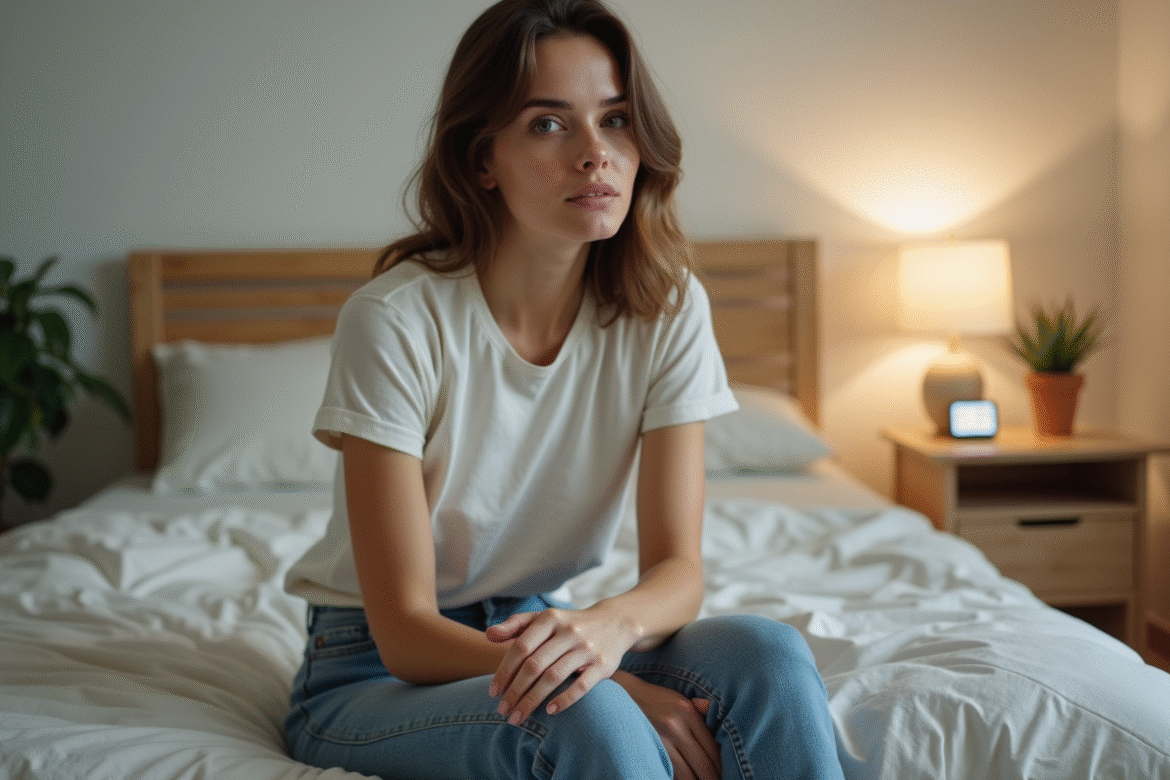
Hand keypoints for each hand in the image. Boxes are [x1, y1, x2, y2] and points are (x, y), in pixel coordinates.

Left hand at [486, 606, 636, 724]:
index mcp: (550, 619)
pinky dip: (564, 700)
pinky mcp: (603, 665)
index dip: (504, 671)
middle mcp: (568, 632)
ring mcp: (586, 648)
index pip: (521, 647)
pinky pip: (581, 686)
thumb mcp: (544, 619)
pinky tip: (549, 711)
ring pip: (554, 677)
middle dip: (515, 691)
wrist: (614, 623)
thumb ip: (516, 625)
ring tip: (518, 717)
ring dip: (532, 700)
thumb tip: (488, 635)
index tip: (493, 692)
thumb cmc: (568, 625)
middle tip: (503, 711)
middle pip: (534, 665)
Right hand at [613, 671, 720, 779]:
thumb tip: (711, 709)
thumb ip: (699, 708)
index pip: (713, 749)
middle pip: (703, 765)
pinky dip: (678, 779)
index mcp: (687, 712)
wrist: (620, 696)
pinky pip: (668, 773)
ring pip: (687, 775)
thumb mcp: (678, 698)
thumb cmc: (653, 700)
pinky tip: (683, 779)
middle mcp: (675, 726)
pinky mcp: (647, 750)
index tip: (723, 773)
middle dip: (711, 778)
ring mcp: (660, 740)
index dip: (721, 766)